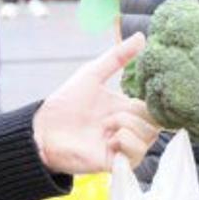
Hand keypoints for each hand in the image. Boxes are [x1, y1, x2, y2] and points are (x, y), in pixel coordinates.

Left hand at [33, 33, 159, 175]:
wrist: (43, 130)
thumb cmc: (66, 103)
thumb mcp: (93, 73)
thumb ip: (117, 56)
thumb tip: (142, 36)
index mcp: (125, 110)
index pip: (153, 109)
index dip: (153, 103)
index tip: (144, 95)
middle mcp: (127, 130)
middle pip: (155, 124)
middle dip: (135, 116)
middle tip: (109, 117)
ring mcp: (123, 147)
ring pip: (148, 138)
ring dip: (127, 127)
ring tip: (105, 127)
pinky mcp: (116, 162)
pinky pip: (137, 154)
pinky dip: (126, 143)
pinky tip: (108, 141)